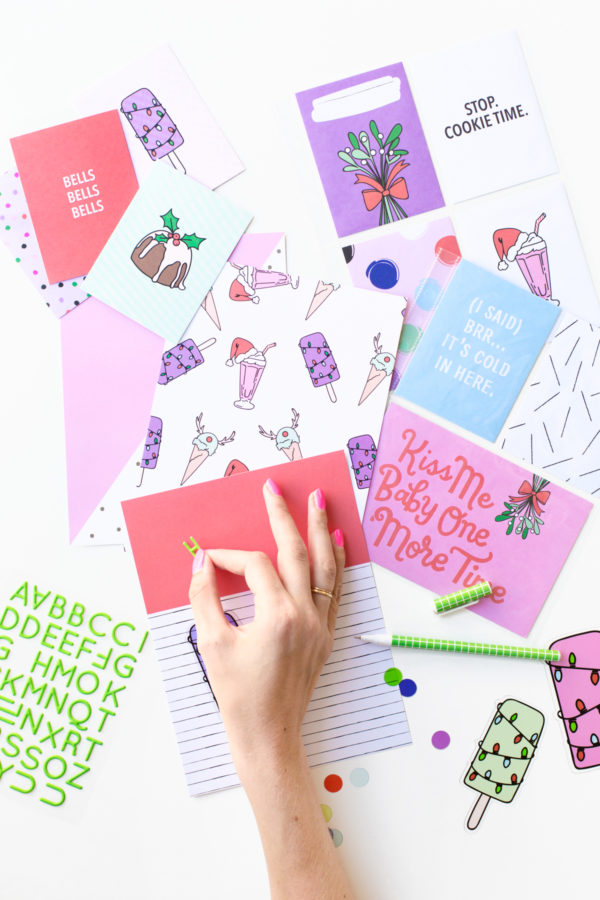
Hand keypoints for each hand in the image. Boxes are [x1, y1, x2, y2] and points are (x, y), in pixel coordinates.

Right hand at [188, 478, 344, 770]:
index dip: (230, 556)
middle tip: (275, 487)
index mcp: (277, 616)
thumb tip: (202, 562)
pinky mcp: (325, 636)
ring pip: (326, 566)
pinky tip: (337, 542)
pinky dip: (337, 563)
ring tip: (320, 501)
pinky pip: (336, 590)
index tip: (210, 560)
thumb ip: (204, 597)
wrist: (268, 735)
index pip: (255, 565)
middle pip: (296, 552)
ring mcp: (320, 625)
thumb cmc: (238, 696)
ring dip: (322, 530)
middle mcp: (305, 615)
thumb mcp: (211, 644)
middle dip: (284, 516)